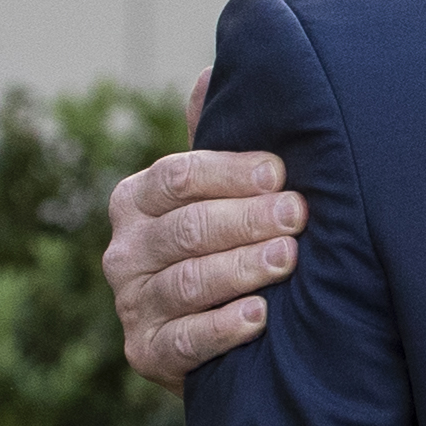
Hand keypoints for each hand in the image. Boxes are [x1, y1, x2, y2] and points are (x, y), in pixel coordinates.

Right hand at [102, 68, 304, 396]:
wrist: (225, 330)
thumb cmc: (231, 238)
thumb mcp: (222, 187)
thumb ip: (216, 137)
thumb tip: (210, 71)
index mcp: (139, 199)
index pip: (178, 176)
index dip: (230, 172)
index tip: (280, 172)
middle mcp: (126, 250)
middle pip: (187, 228)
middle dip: (247, 219)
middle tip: (298, 215)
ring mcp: (133, 304)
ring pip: (187, 282)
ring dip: (242, 267)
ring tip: (289, 257)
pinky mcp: (147, 354)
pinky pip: (184, 342)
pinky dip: (223, 328)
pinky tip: (261, 316)